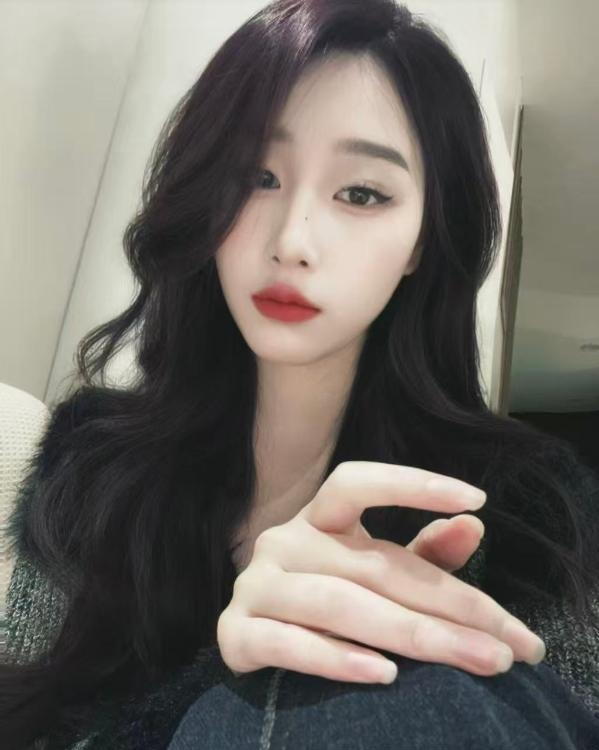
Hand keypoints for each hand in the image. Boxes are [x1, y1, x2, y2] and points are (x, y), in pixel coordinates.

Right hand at [217, 461, 545, 683]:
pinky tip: (383, 674)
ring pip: (337, 603)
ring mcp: (256, 585)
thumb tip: (472, 526)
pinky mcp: (234, 633)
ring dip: (407, 632)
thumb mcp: (377, 573)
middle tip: (508, 642)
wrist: (252, 642)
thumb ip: (422, 554)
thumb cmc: (328, 600)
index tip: (475, 498)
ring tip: (465, 656)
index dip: (410, 484)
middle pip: (371, 563)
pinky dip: (336, 658)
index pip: (356, 482)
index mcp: (318, 520)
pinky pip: (286, 643)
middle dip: (448, 604)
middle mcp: (284, 541)